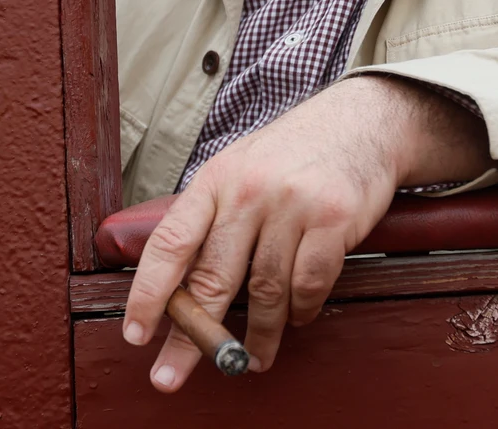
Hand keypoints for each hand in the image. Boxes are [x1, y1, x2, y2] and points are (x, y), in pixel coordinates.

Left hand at [121, 76, 487, 390]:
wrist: (362, 122)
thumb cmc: (294, 154)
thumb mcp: (241, 168)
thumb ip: (213, 218)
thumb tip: (179, 287)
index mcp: (217, 178)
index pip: (170, 242)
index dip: (147, 292)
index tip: (136, 332)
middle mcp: (250, 189)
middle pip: (213, 278)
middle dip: (191, 337)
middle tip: (172, 376)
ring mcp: (293, 204)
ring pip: (264, 290)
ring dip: (258, 333)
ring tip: (252, 357)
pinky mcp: (334, 218)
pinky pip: (308, 285)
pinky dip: (301, 311)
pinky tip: (298, 317)